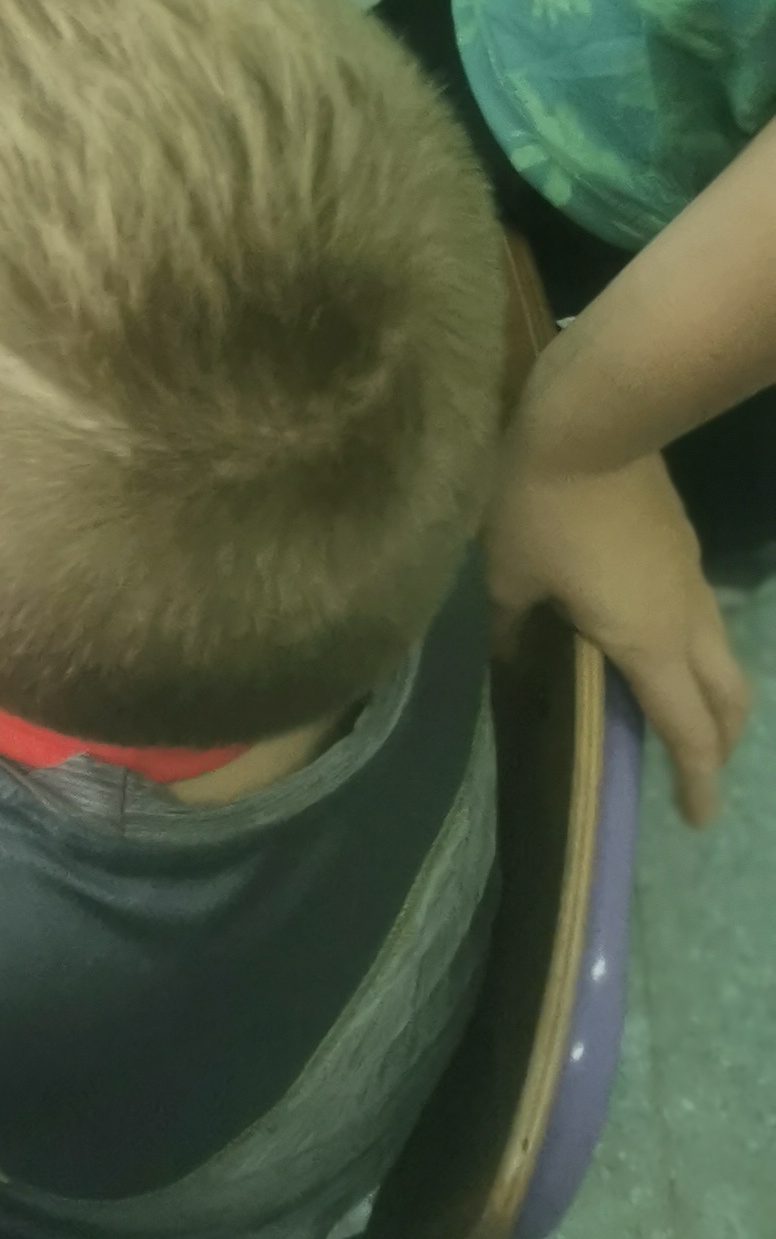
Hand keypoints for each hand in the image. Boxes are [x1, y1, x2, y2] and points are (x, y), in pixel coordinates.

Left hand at [487, 437, 751, 824]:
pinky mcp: (686, 545)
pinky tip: (660, 638)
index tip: (699, 818)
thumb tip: (513, 660)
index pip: (688, 731)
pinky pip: (705, 616)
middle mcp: (687, 620)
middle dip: (720, 744)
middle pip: (729, 700)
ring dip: (715, 695)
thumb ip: (514, 630)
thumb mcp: (509, 577)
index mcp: (649, 642)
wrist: (590, 420)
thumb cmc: (542, 505)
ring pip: (724, 655)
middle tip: (698, 770)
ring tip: (682, 710)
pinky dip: (697, 649)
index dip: (697, 780)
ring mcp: (694, 578)